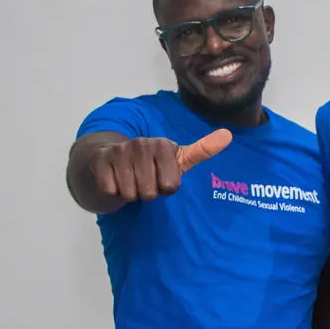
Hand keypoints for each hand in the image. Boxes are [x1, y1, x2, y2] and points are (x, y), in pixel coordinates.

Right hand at [89, 129, 231, 201]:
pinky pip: (112, 191)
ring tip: (130, 179)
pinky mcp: (100, 160)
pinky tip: (114, 179)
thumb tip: (229, 135)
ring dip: (130, 193)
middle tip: (143, 180)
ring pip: (131, 193)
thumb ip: (203, 150)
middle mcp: (141, 144)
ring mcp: (119, 150)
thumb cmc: (151, 165)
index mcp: (164, 145)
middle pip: (150, 193)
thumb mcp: (179, 159)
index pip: (171, 186)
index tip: (162, 176)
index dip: (166, 188)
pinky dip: (113, 192)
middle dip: (147, 193)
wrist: (110, 161)